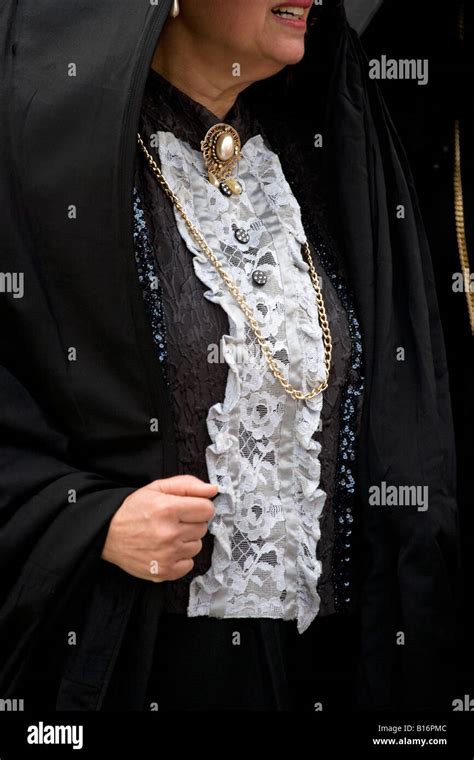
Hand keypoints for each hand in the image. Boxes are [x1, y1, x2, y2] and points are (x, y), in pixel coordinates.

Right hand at [101, 474, 216, 581]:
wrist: (107, 534)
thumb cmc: (134, 509)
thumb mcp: (157, 488)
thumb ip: (187, 485)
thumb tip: (212, 490)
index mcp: (168, 509)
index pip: (207, 509)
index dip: (199, 507)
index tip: (188, 508)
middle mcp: (169, 534)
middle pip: (203, 528)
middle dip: (191, 523)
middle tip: (173, 521)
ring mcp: (167, 555)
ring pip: (197, 546)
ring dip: (186, 540)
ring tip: (168, 535)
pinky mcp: (164, 572)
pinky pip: (189, 564)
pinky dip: (181, 558)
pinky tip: (167, 550)